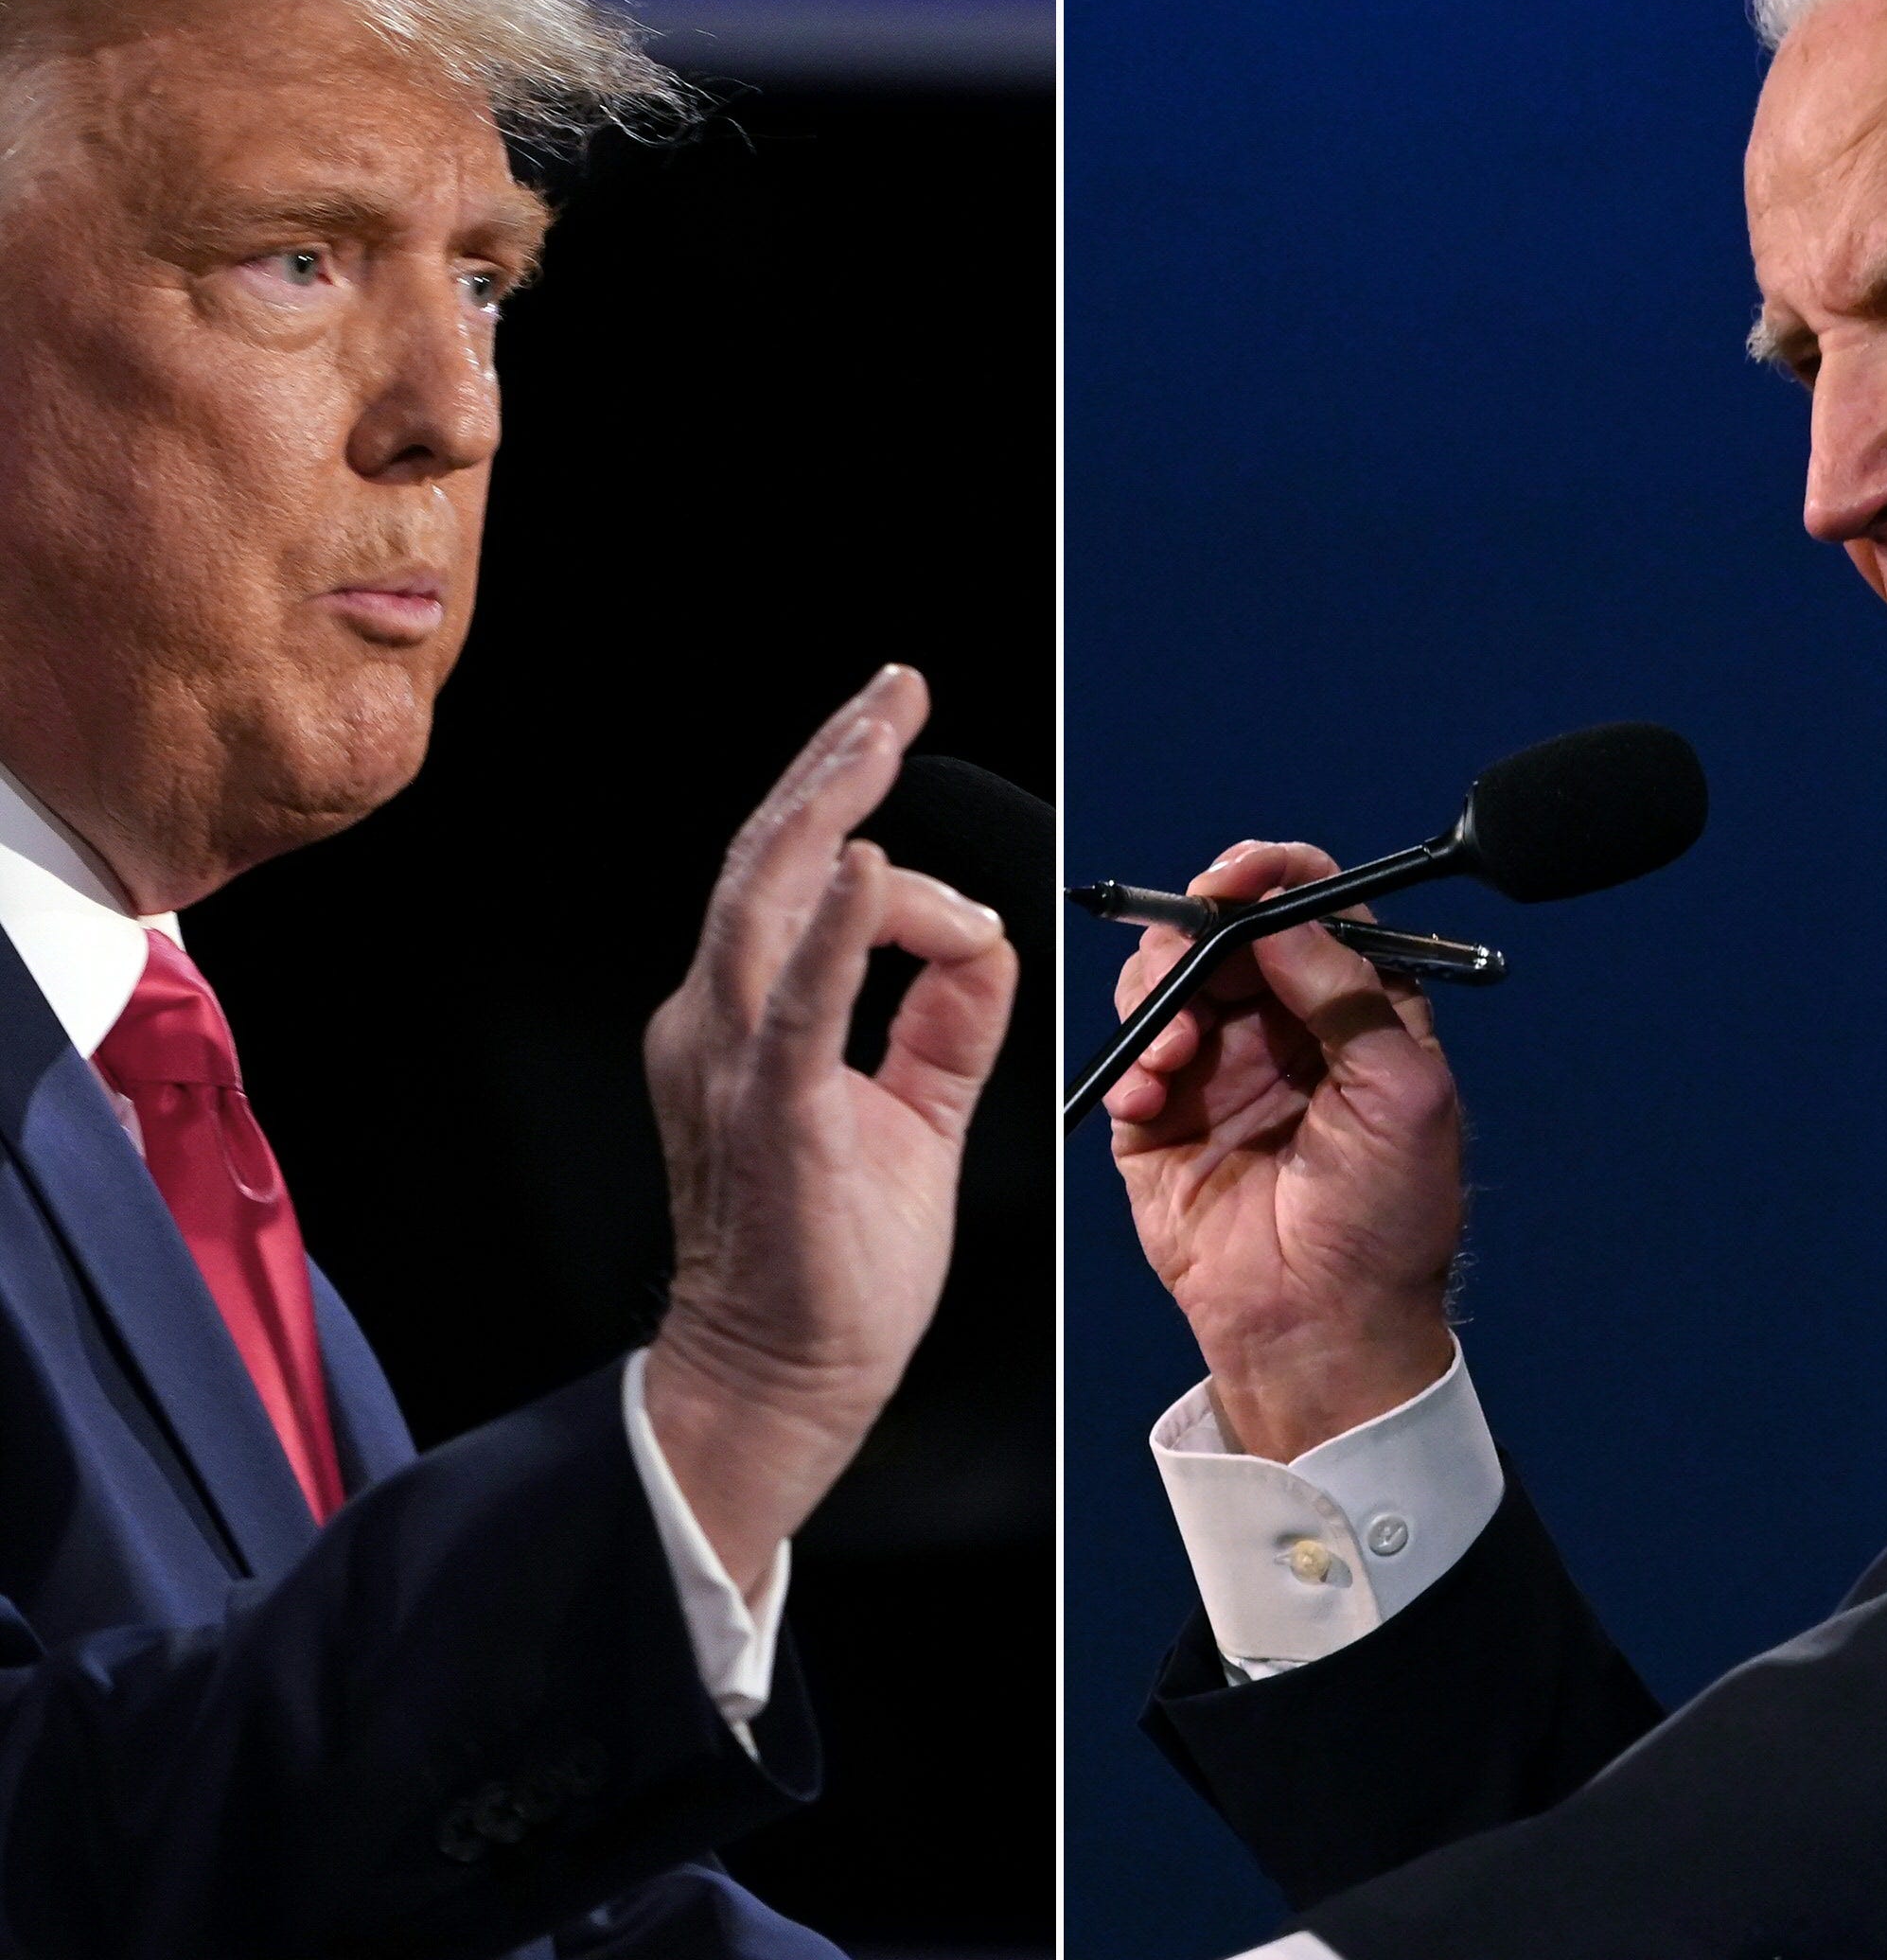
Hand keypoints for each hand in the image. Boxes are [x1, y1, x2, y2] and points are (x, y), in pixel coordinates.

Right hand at [641, 664, 1018, 1591]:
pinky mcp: (769, 1114)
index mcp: (747, 1018)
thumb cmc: (834, 1259)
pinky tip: (868, 867)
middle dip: (837, 761)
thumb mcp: (911, 1110)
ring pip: (769, 899)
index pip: (801, 884)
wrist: (782, 1380)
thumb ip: (943, 1018)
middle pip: (770, 859)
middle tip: (894, 690)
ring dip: (831, 804)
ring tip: (881, 728)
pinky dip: (832, 931)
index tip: (901, 747)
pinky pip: (797, 1007)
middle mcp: (719, 1021)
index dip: (855, 811)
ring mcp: (732, 1062)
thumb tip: (982, 935)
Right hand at [1107, 839, 1463, 1460]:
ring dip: (1160, 994)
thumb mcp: (1402, 1092)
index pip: (1313, 908)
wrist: (1322, 1332)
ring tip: (1175, 1049)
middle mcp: (1283, 1029)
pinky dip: (1131, 1059)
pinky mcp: (1160, 1118)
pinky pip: (1129, 1053)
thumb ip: (1347, 991)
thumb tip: (1283, 914)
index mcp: (1356, 1012)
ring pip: (1167, 979)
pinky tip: (1151, 1093)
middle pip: (1225, 931)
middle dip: (1197, 933)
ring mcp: (1218, 1069)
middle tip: (1189, 957)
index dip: (1273, 877)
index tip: (1236, 878)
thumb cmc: (1387, 1226)